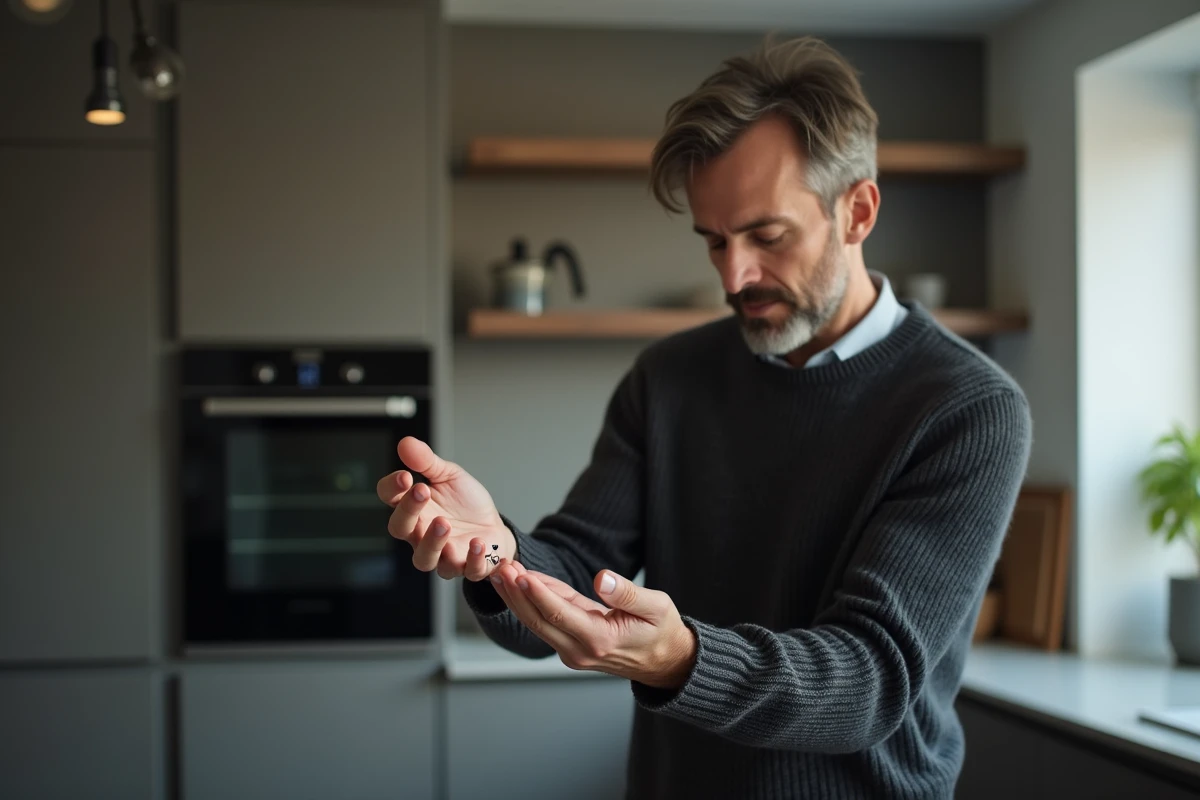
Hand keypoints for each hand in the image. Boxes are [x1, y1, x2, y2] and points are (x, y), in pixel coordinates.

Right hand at [376, 436, 514, 580]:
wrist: (494, 527)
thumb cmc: (465, 503)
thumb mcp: (449, 476)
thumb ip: (427, 462)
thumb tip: (405, 443)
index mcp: (413, 508)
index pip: (390, 499)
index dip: (392, 488)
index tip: (405, 476)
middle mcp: (420, 535)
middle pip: (401, 529)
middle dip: (408, 511)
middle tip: (422, 491)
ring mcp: (442, 554)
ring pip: (424, 558)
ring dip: (433, 542)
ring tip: (444, 523)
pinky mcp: (467, 566)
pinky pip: (466, 570)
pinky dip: (472, 559)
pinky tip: (478, 543)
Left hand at [489, 564, 697, 689]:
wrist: (665, 662)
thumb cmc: (662, 631)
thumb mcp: (656, 606)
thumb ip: (627, 593)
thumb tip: (601, 578)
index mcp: (600, 640)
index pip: (559, 614)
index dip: (537, 593)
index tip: (520, 574)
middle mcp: (580, 650)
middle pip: (538, 620)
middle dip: (516, 593)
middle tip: (500, 567)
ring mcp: (573, 652)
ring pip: (537, 622)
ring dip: (517, 597)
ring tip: (501, 571)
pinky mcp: (571, 646)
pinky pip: (547, 622)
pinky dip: (532, 602)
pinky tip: (520, 581)